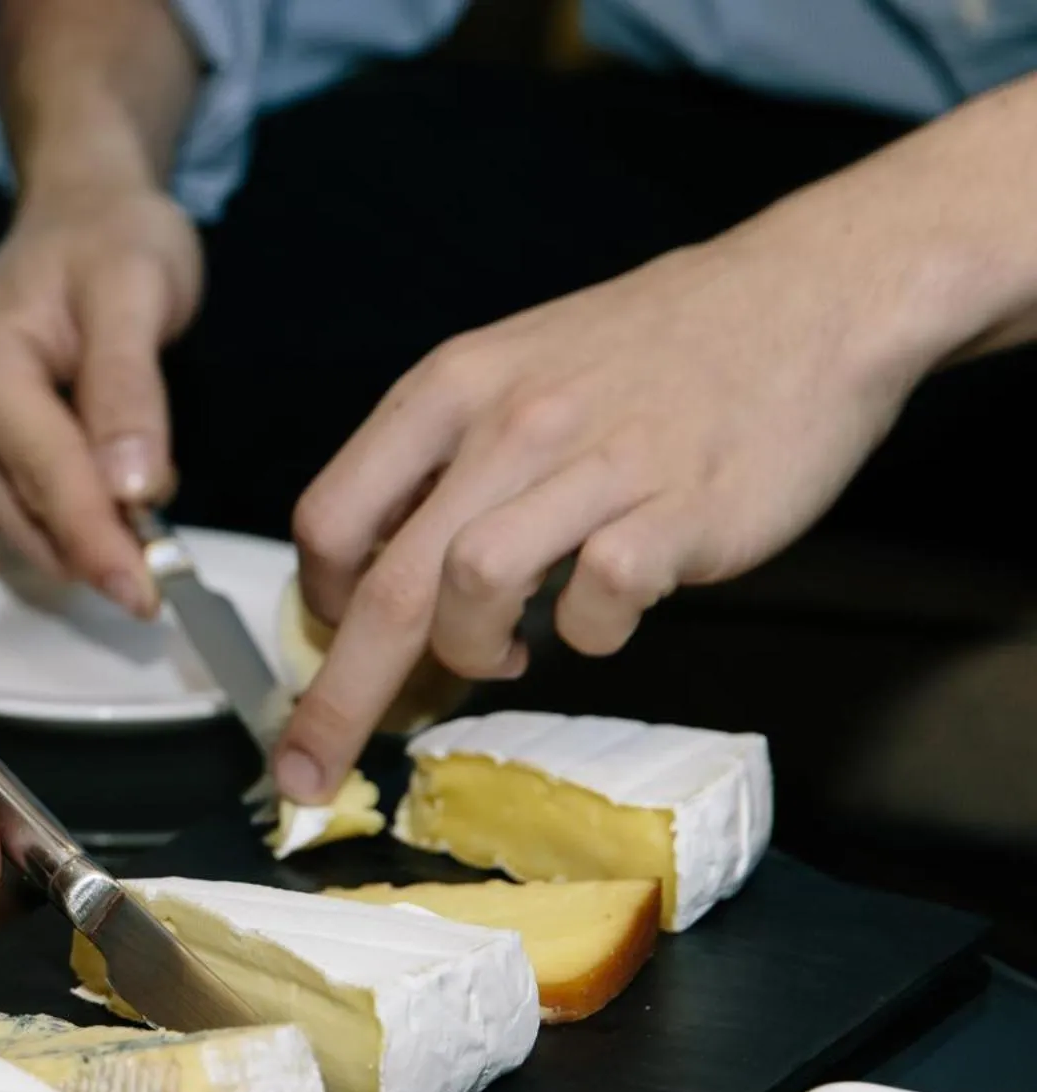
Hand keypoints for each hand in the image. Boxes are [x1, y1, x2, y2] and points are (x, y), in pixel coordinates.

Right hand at [0, 183, 201, 614]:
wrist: (83, 215)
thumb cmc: (113, 241)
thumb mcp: (137, 291)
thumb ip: (130, 388)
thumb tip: (130, 488)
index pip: (43, 468)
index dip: (98, 536)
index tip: (147, 593)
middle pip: (21, 509)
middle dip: (91, 554)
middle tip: (158, 590)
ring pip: (14, 526)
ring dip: (77, 551)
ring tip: (143, 559)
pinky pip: (14, 514)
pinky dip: (64, 534)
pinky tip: (109, 537)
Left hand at [275, 223, 933, 802]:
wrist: (807, 295)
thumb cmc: (653, 348)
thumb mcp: (514, 369)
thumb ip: (442, 460)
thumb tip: (378, 569)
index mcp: (451, 388)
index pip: (331, 517)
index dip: (317, 603)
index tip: (335, 642)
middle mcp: (509, 422)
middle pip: (386, 586)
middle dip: (338, 698)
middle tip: (311, 768)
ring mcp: (596, 464)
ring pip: (472, 587)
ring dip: (473, 651)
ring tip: (509, 651)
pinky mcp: (680, 510)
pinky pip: (596, 601)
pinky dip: (587, 632)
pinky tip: (604, 614)